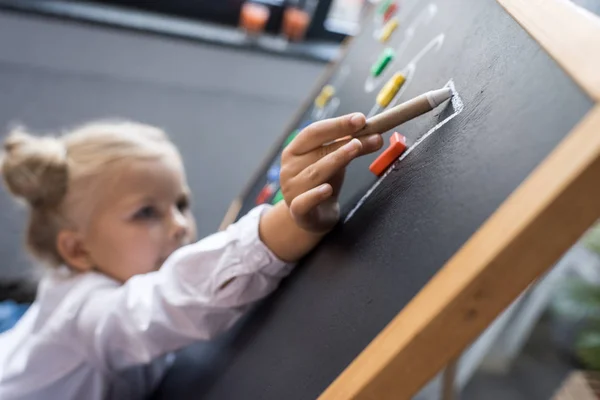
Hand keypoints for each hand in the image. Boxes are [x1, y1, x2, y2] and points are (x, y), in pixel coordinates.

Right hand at [279, 113, 382, 231]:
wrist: (312, 216)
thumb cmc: (323, 182)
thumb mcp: (336, 162)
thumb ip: (352, 147)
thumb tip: (376, 135)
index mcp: (295, 150)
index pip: (314, 132)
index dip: (337, 125)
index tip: (361, 119)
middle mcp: (289, 168)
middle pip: (318, 151)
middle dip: (344, 142)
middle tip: (369, 135)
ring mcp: (291, 190)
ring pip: (315, 173)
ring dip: (336, 159)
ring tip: (356, 149)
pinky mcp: (298, 211)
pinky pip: (304, 202)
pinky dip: (315, 195)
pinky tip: (327, 189)